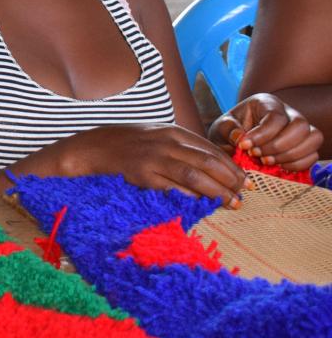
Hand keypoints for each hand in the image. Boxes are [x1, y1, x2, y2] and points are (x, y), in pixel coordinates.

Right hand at [60, 123, 246, 204]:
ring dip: (218, 192)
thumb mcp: (157, 136)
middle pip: (208, 163)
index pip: (211, 149)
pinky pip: (175, 189)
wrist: (94, 148)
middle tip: (244, 195)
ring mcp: (154, 158)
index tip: (244, 180)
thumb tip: (212, 165)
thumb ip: (181, 146)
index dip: (231, 166)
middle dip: (230, 181)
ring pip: (196, 177)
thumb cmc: (129, 144)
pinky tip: (204, 205)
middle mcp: (166, 142)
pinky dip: (193, 198)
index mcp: (172, 131)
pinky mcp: (143, 175)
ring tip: (232, 204)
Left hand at [209, 93, 323, 171]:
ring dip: (290, 155)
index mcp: (267, 102)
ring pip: (312, 138)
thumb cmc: (229, 131)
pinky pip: (313, 155)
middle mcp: (287, 112)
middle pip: (300, 126)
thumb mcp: (222, 127)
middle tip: (258, 156)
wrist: (234, 141)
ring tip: (266, 162)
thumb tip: (240, 138)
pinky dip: (297, 164)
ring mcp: (299, 128)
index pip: (276, 117)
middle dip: (279, 146)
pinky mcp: (304, 145)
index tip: (245, 147)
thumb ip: (227, 130)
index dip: (263, 135)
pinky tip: (277, 166)